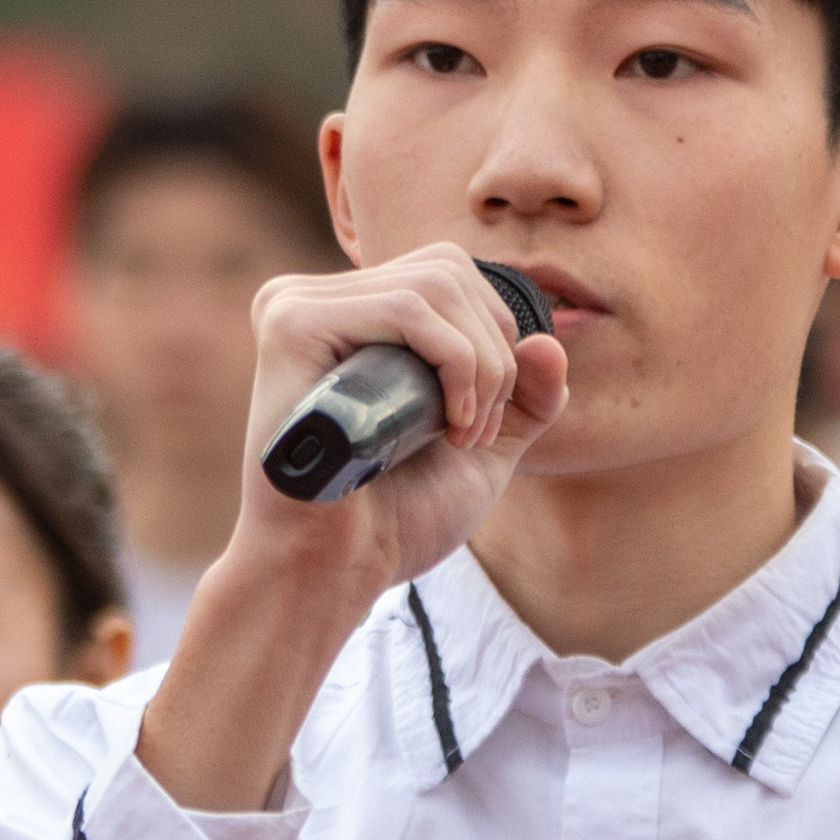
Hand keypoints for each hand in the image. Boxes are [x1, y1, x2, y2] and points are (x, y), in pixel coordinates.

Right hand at [137, 246, 568, 815]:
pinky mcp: (292, 323)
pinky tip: (447, 423)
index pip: (450, 275)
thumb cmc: (396, 517)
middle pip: (449, 270)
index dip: (494, 339)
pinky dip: (455, 362)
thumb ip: (527, 397)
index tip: (484, 424)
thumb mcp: (485, 447)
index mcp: (351, 315)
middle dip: (493, 353)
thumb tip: (547, 340)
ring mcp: (297, 305)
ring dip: (480, 365)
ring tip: (461, 433)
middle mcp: (318, 298)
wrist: (338, 569)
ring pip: (435, 285)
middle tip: (475, 433)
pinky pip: (408, 306)